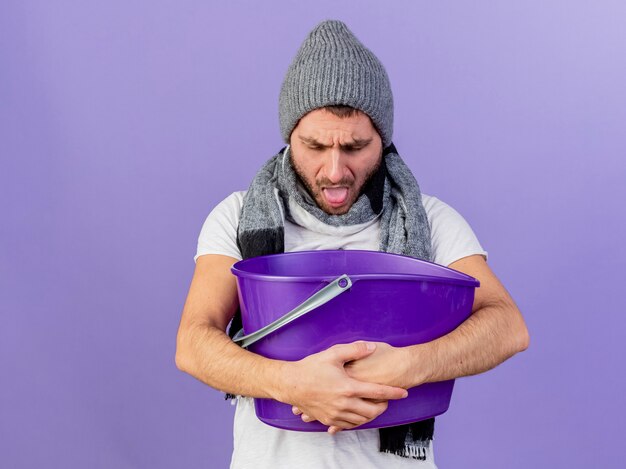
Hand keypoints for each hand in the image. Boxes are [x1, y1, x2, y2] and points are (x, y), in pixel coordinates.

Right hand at [278, 342, 407, 433]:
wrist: (291, 384)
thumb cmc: (311, 368)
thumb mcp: (333, 354)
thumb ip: (355, 350)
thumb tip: (371, 347)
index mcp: (348, 387)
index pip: (377, 392)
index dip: (393, 393)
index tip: (403, 392)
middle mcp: (344, 404)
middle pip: (372, 412)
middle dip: (383, 407)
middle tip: (386, 400)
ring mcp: (335, 414)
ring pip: (361, 420)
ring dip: (371, 415)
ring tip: (374, 406)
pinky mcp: (328, 419)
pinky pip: (348, 425)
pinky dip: (357, 421)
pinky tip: (358, 414)